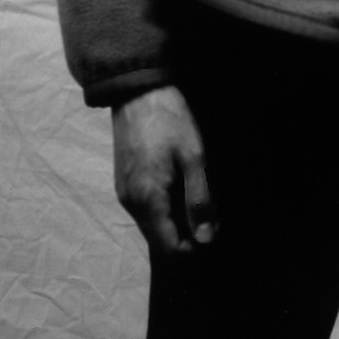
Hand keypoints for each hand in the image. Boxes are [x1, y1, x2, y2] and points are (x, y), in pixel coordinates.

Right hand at [112, 84, 217, 255]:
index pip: (169, 247)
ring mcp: (124, 193)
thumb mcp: (193, 157)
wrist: (137, 91)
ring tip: (198, 194)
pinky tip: (180, 184)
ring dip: (176, 219)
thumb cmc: (169, 120)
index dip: (195, 244)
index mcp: (148, 199)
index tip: (214, 224)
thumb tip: (206, 238)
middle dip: (187, 232)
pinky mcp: (123, 182)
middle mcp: (131, 203)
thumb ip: (199, 200)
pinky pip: (145, 209)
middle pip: (160, 239)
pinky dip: (164, 207)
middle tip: (211, 209)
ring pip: (152, 225)